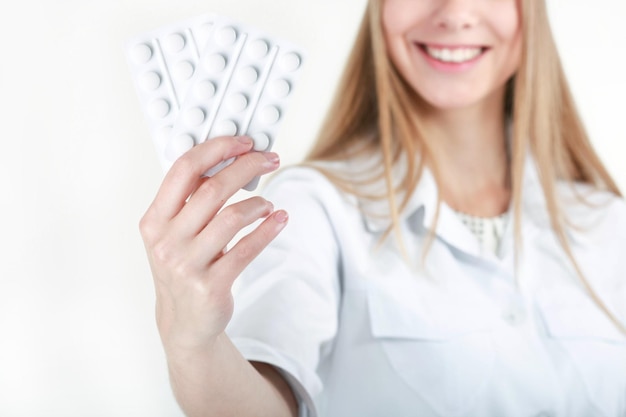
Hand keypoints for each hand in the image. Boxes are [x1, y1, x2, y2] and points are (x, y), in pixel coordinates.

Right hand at [139, 136, 288, 352]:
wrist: (184, 322)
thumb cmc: (182, 268)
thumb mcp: (172, 233)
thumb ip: (190, 200)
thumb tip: (224, 159)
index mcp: (154, 220)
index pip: (183, 169)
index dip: (216, 149)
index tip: (242, 142)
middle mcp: (166, 241)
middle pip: (213, 188)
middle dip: (247, 166)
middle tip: (270, 159)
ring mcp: (187, 265)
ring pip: (232, 217)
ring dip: (258, 204)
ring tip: (268, 204)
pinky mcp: (211, 285)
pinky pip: (247, 249)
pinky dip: (268, 230)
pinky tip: (279, 220)